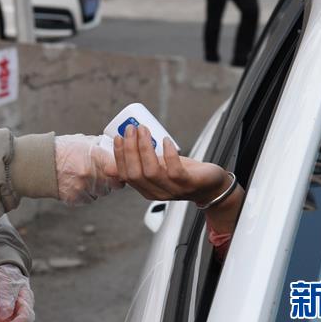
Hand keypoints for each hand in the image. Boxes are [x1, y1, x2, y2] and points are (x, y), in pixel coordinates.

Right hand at [55, 134, 124, 205]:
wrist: (41, 162)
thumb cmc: (64, 149)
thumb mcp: (84, 141)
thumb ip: (101, 147)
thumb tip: (117, 147)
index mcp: (95, 156)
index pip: (120, 169)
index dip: (122, 170)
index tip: (120, 169)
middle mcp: (90, 173)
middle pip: (115, 185)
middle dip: (113, 181)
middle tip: (109, 175)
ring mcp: (83, 187)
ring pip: (102, 193)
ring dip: (100, 187)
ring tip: (90, 177)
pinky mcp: (75, 198)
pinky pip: (89, 199)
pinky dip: (87, 194)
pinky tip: (80, 184)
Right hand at [113, 125, 227, 203]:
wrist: (211, 185)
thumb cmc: (182, 174)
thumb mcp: (157, 169)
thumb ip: (138, 166)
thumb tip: (109, 166)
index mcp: (146, 189)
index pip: (126, 175)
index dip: (120, 156)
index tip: (119, 137)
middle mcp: (157, 192)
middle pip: (136, 173)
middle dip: (130, 149)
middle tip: (132, 129)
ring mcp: (173, 190)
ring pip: (152, 171)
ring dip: (145, 148)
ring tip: (145, 130)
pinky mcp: (188, 184)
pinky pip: (174, 170)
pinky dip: (168, 153)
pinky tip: (166, 141)